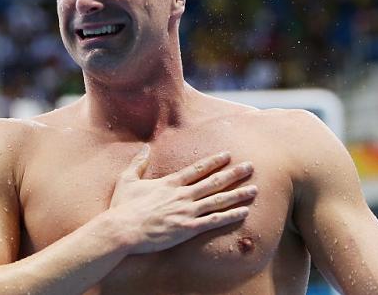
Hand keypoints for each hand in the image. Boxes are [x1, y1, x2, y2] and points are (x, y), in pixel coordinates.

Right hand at [108, 145, 256, 254]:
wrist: (122, 229)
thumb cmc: (122, 207)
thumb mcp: (127, 180)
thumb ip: (138, 163)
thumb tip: (144, 147)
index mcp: (170, 183)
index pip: (197, 169)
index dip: (214, 161)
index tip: (227, 155)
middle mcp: (182, 195)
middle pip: (214, 182)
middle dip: (234, 173)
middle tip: (251, 166)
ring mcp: (187, 211)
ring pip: (218, 200)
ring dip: (238, 194)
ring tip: (254, 189)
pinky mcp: (188, 229)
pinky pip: (214, 221)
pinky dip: (230, 216)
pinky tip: (244, 212)